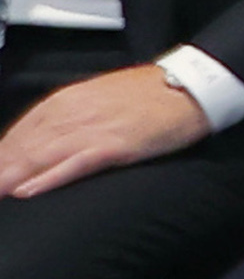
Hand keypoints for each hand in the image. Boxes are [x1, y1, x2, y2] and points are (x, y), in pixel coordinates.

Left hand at [0, 65, 209, 199]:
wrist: (190, 87)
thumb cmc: (149, 96)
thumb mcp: (99, 99)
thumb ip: (69, 118)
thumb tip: (43, 141)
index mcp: (64, 102)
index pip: (18, 134)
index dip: (0, 156)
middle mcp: (71, 113)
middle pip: (21, 148)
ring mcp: (92, 130)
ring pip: (38, 157)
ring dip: (10, 176)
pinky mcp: (114, 145)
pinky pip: (74, 164)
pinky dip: (49, 178)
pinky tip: (28, 190)